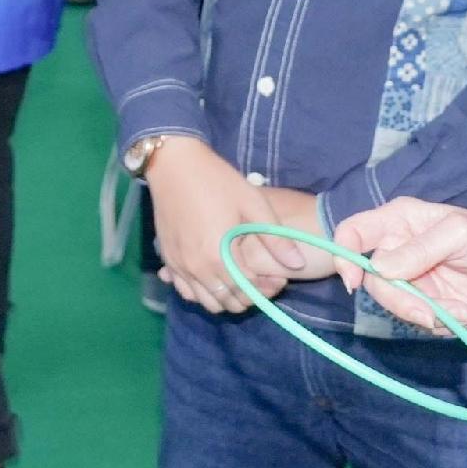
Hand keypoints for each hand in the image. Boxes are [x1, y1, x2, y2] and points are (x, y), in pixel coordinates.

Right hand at [144, 140, 328, 314]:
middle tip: (261, 279)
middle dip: (249, 297)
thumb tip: (298, 265)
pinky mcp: (168, 261)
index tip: (279, 278)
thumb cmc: (217, 181)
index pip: (250, 290)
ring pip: (208, 302)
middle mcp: (198, 269)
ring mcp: (179, 267)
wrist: (173, 164)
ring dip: (227, 298)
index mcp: (220, 257)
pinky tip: (215, 276)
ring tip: (240, 279)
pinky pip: (186, 292)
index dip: (268, 288)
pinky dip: (203, 292)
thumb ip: (276, 238)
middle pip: (229, 302)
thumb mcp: (253, 204)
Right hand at [333, 198, 466, 326]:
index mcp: (400, 220)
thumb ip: (420, 248)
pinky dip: (439, 323)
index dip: (345, 255)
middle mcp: (398, 248)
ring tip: (460, 311)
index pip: (354, 232)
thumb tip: (379, 267)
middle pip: (373, 279)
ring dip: (426, 314)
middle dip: (399, 301)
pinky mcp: (426, 302)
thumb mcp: (459, 234)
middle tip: (429, 313)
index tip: (355, 282)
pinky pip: (416, 319)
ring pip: (394, 304)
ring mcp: (411, 278)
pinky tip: (463, 314)